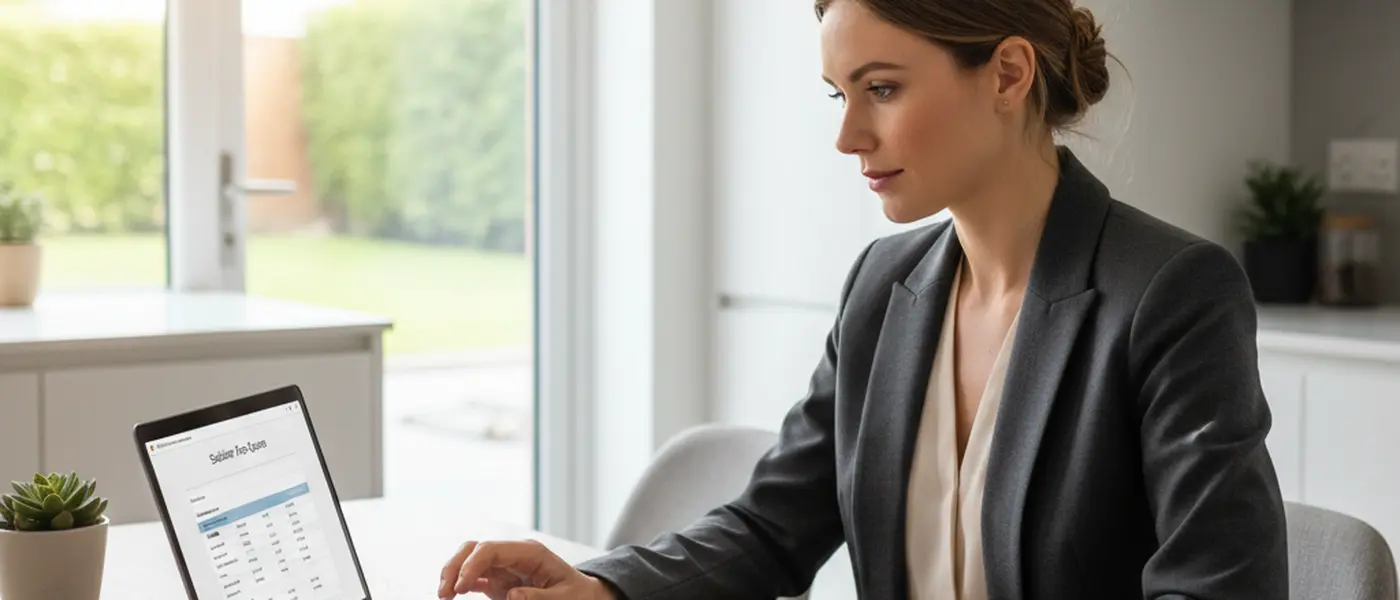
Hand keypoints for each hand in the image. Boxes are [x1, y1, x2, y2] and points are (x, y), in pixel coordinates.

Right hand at [438, 539, 615, 599]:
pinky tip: (452, 595)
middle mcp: (513, 554)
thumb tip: (511, 595)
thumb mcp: (564, 598)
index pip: (491, 549)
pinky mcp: (499, 579)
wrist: (583, 596)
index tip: (461, 587)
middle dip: (455, 566)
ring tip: (444, 595)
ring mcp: (504, 565)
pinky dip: (460, 583)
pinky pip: (473, 576)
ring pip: (469, 559)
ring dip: (453, 573)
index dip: (471, 565)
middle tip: (445, 592)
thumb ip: (538, 596)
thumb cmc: (577, 594)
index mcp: (529, 552)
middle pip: (474, 548)